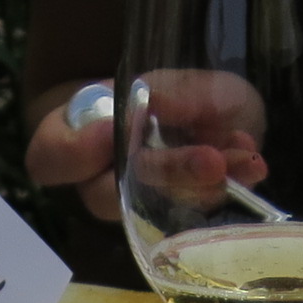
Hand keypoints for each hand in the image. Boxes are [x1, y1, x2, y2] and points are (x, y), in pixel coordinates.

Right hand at [26, 71, 270, 223]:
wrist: (204, 116)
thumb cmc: (171, 94)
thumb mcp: (176, 77)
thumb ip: (171, 89)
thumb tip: (160, 103)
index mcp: (76, 140)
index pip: (51, 159)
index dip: (73, 153)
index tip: (109, 132)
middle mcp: (101, 183)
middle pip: (109, 196)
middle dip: (164, 174)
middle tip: (208, 158)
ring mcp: (138, 209)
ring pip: (156, 215)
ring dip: (204, 188)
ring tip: (241, 159)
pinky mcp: (178, 225)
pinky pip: (197, 220)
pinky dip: (231, 188)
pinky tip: (252, 165)